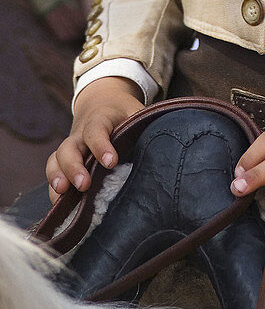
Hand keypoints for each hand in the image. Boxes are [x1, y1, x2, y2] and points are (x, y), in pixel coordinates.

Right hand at [45, 77, 142, 202]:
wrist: (102, 101)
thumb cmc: (123, 112)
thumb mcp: (136, 111)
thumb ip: (145, 125)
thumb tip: (165, 144)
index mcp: (100, 119)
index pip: (97, 131)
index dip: (102, 146)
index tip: (111, 162)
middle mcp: (80, 134)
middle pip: (69, 148)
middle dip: (73, 167)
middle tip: (84, 184)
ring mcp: (71, 147)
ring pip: (56, 160)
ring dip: (58, 177)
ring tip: (63, 194)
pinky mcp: (65, 160)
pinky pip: (54, 173)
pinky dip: (54, 190)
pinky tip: (60, 207)